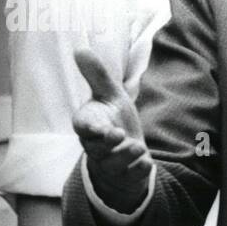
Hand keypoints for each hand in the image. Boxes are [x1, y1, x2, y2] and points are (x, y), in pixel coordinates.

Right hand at [72, 49, 151, 212]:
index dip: (90, 128)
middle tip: (119, 134)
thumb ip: (96, 75)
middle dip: (108, 143)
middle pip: (96, 148)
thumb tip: (79, 48)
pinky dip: (138, 171)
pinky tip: (147, 164)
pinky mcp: (125, 177)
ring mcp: (110, 164)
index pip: (83, 127)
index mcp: (89, 125)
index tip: (100, 127)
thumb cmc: (113, 119)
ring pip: (113, 164)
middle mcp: (96, 147)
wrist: (126, 151)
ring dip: (126, 156)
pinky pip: (130, 177)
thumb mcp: (109, 95)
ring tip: (137, 147)